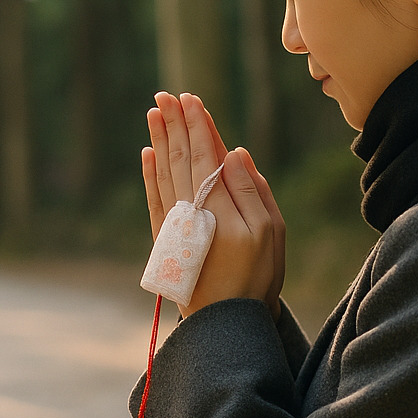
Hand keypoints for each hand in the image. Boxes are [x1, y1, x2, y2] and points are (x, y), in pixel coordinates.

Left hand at [141, 92, 286, 318]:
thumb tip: (234, 151)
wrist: (226, 321)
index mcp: (219, 206)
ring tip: (155, 113)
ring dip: (159, 140)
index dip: (197, 127)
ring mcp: (173, 224)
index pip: (205, 156)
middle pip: (180, 159)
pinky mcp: (164, 238)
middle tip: (166, 96)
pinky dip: (150, 173)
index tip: (190, 100)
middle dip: (173, 125)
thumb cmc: (258, 275)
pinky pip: (154, 197)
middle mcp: (191, 211)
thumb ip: (251, 189)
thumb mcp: (269, 232)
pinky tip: (148, 153)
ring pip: (164, 172)